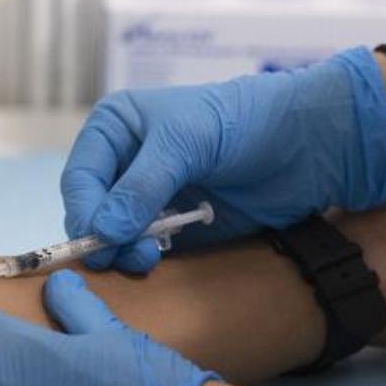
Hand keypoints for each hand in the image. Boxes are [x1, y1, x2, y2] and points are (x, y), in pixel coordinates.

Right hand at [61, 48, 385, 273]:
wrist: (305, 144)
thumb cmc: (242, 123)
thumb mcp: (186, 142)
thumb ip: (142, 186)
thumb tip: (103, 232)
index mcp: (116, 129)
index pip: (80, 178)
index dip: (83, 211)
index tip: (97, 240)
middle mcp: (126, 163)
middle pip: (92, 213)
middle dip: (103, 236)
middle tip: (124, 257)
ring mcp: (150, 198)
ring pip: (115, 238)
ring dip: (124, 252)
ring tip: (146, 259)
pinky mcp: (177, 227)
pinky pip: (147, 251)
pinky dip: (146, 260)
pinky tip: (158, 262)